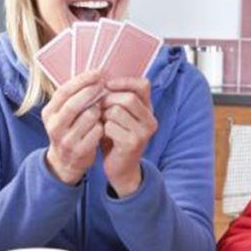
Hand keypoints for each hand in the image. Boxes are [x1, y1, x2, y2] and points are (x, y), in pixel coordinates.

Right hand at [41, 70, 104, 184]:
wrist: (65, 161)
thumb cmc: (69, 129)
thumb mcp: (63, 113)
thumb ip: (73, 96)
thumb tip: (94, 75)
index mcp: (49, 113)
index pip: (64, 92)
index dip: (82, 80)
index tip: (97, 73)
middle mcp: (54, 126)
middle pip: (74, 104)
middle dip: (91, 91)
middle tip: (103, 84)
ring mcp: (67, 140)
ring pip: (89, 116)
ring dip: (99, 110)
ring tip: (101, 109)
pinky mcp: (80, 151)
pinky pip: (98, 131)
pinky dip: (102, 125)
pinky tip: (102, 125)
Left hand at [100, 77, 157, 196]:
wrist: (121, 168)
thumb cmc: (117, 138)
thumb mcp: (120, 116)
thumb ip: (117, 99)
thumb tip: (101, 81)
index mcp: (148, 109)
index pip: (143, 85)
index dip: (124, 81)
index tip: (107, 85)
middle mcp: (150, 120)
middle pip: (129, 98)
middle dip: (108, 100)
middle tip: (99, 107)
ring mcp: (143, 133)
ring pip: (117, 111)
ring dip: (103, 115)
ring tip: (101, 122)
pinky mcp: (133, 144)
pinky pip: (111, 127)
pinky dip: (102, 129)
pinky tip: (102, 135)